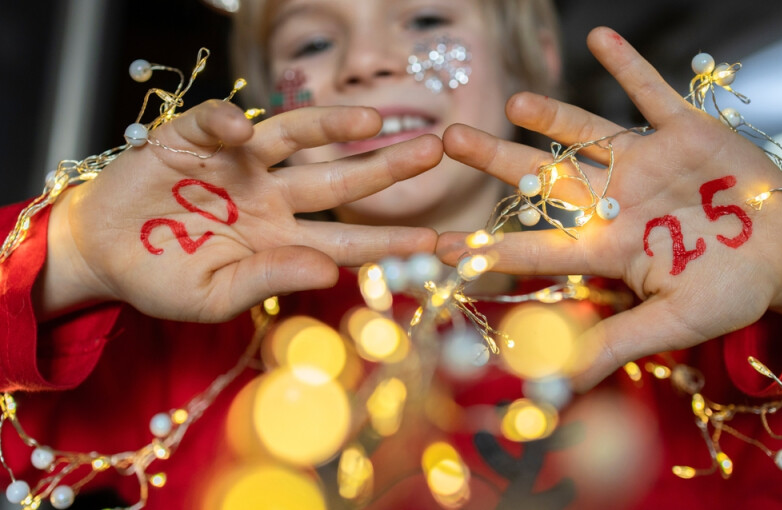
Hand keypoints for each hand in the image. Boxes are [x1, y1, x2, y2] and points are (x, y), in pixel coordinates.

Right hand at [39, 101, 441, 321]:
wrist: (102, 253)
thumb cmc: (161, 279)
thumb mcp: (214, 297)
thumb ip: (268, 281)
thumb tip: (327, 273)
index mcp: (280, 241)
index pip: (346, 243)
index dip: (389, 242)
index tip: (434, 241)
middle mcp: (270, 197)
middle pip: (337, 180)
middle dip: (385, 167)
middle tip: (433, 151)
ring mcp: (236, 165)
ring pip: (292, 136)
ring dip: (331, 125)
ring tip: (372, 119)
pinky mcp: (193, 140)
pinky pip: (215, 124)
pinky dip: (227, 123)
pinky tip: (241, 131)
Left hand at [437, 27, 781, 389]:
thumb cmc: (732, 290)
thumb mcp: (674, 322)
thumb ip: (617, 343)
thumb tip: (561, 384)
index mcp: (607, 245)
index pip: (538, 244)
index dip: (490, 245)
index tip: (440, 244)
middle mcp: (614, 200)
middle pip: (544, 176)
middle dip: (497, 160)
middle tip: (449, 140)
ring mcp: (644, 163)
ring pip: (586, 132)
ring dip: (551, 112)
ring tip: (513, 98)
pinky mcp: (682, 132)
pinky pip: (651, 91)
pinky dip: (628, 65)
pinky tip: (600, 36)